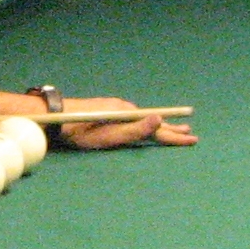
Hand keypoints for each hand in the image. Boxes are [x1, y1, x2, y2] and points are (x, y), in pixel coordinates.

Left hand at [51, 96, 194, 149]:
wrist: (57, 117)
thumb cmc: (82, 131)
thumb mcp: (111, 135)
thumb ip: (136, 129)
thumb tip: (161, 118)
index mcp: (130, 115)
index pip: (159, 128)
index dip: (175, 136)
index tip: (192, 139)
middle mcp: (126, 109)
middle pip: (154, 121)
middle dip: (172, 129)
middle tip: (189, 133)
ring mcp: (117, 108)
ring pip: (145, 118)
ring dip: (161, 124)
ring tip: (174, 126)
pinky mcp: (108, 110)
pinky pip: (135, 117)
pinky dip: (147, 122)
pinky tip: (146, 123)